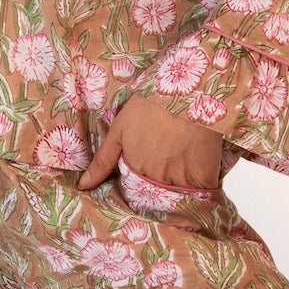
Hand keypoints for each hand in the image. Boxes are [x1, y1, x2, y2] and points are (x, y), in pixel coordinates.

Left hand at [77, 88, 224, 194]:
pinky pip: (204, 192)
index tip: (150, 174)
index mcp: (135, 170)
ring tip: (188, 163)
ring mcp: (179, 180)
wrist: (185, 94)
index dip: (143, 184)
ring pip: (180, 194)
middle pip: (159, 194)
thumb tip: (84, 186)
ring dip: (183, 187)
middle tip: (172, 163)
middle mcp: (155, 180)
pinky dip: (204, 189)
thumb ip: (103, 161)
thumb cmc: (150, 107)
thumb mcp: (120, 130)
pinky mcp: (203, 177)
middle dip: (163, 186)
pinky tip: (204, 174)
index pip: (137, 191)